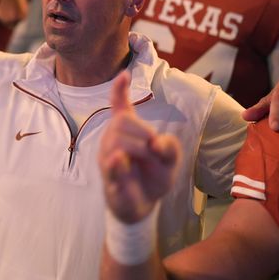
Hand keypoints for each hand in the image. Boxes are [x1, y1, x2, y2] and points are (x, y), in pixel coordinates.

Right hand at [98, 71, 179, 222]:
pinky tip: (120, 160)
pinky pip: (110, 165)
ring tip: (147, 160)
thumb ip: (170, 147)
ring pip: (118, 140)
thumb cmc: (153, 176)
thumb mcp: (171, 160)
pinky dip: (116, 162)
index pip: (119, 105)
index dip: (119, 90)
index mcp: (128, 131)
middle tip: (154, 149)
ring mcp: (108, 157)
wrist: (144, 205)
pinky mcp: (109, 176)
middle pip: (123, 121)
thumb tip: (156, 142)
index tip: (124, 74)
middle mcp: (113, 139)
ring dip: (140, 148)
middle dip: (144, 132)